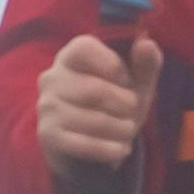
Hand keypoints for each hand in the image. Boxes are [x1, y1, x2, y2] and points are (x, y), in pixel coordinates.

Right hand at [31, 31, 162, 170]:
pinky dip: (110, 150)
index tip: (126, 82)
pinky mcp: (48, 134)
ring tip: (128, 130)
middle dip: (125, 105)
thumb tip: (146, 44)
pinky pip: (85, 144)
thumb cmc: (115, 103)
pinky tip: (121, 149)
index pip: (85, 49)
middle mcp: (52, 77)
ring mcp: (47, 106)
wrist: (92, 142)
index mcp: (71, 55)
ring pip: (93, 120)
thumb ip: (146, 63)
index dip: (114, 67)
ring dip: (121, 129)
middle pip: (95, 90)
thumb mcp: (136, 82)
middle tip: (132, 112)